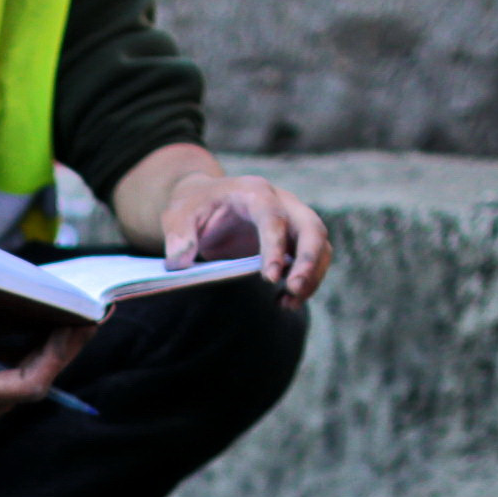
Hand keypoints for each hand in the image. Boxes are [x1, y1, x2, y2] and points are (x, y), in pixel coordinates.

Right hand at [0, 298, 97, 421]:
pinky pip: (26, 355)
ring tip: (88, 305)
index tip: (74, 326)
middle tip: (99, 309)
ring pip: (38, 366)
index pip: (28, 385)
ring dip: (62, 338)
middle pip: (43, 375)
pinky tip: (59, 305)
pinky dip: (45, 332)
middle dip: (70, 344)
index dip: (57, 358)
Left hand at [153, 169, 332, 302]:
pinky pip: (313, 260)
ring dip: (311, 277)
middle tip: (293, 290)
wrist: (205, 201)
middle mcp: (282, 202)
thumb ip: (178, 235)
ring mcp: (293, 220)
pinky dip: (306, 282)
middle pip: (312, 228)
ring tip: (287, 304)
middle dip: (309, 261)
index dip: (274, 247)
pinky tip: (284, 302)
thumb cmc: (193, 207)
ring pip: (320, 246)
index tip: (269, 278)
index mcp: (254, 192)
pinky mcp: (295, 240)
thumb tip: (179, 262)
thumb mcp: (177, 215)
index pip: (273, 217)